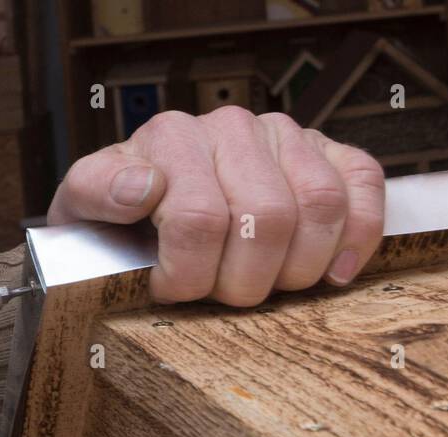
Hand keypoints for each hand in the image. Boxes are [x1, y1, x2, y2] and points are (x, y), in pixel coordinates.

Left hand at [47, 107, 384, 305]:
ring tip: (269, 285)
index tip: (172, 290)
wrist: (157, 204)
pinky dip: (357, 236)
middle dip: (246, 282)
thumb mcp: (84, 210)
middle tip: (224, 296)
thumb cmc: (126, 220)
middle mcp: (230, 128)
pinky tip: (331, 272)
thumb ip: (96, 192)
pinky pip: (362, 183)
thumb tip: (141, 185)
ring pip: (318, 206)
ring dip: (298, 269)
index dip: (189, 276)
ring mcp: (284, 137)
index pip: (198, 218)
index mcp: (169, 139)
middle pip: (266, 219)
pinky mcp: (328, 151)